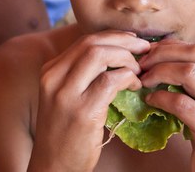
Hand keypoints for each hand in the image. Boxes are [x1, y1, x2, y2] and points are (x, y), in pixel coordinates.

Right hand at [31, 31, 148, 170]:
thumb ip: (81, 74)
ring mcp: (66, 94)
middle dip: (123, 41)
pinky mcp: (82, 112)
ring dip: (127, 59)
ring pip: (100, 56)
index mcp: (50, 71)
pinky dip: (128, 78)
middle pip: (92, 43)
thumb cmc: (65, 132)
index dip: (113, 37)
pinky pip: (110, 81)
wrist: (53, 167)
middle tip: (144, 49)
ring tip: (139, 71)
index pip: (84, 40)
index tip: (132, 41)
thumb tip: (116, 53)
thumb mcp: (65, 96)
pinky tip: (135, 86)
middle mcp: (54, 78)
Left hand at [138, 41, 194, 171]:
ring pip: (189, 73)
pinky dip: (161, 98)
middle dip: (163, 54)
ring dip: (159, 73)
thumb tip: (166, 53)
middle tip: (143, 63)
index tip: (151, 53)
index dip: (172, 47)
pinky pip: (182, 104)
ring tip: (144, 81)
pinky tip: (150, 101)